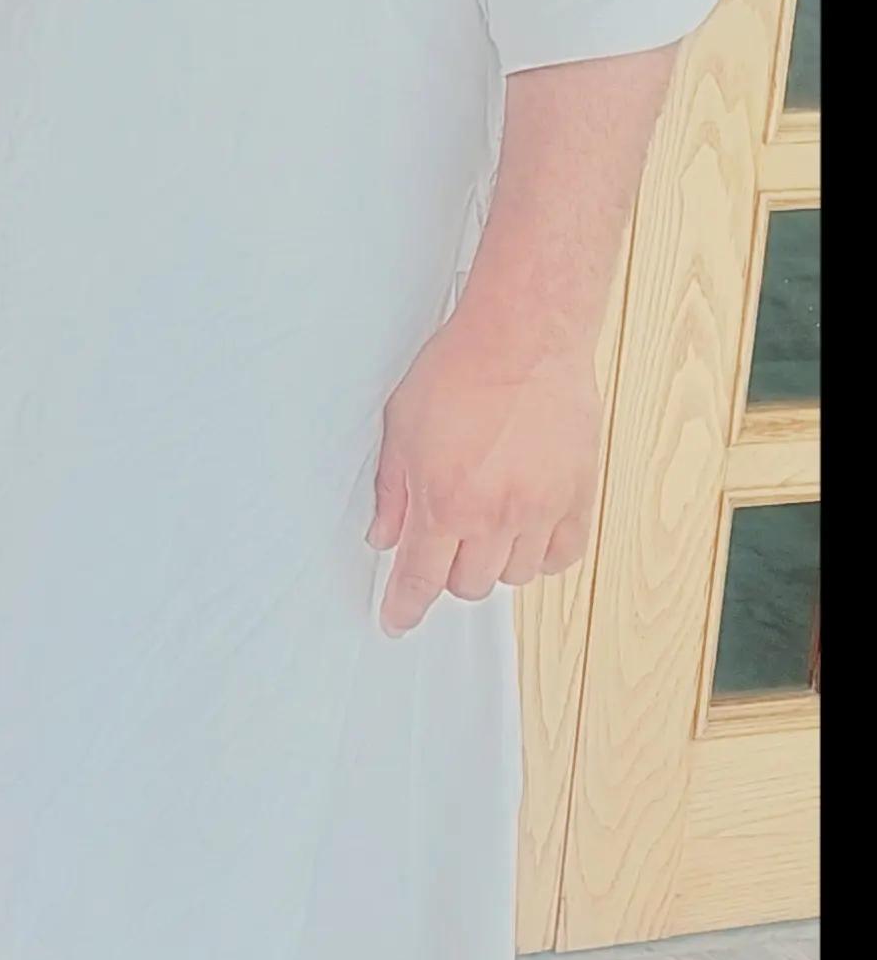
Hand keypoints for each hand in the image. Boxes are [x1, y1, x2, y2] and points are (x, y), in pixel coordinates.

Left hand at [369, 307, 600, 636]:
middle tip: (444, 540)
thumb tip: (383, 535)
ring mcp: (540, 509)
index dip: (404, 607)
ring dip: (493, 561)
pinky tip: (526, 531)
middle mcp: (495, 516)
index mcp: (446, 502)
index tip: (397, 620)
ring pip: (513, 576)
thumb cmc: (461, 369)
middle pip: (468, 585)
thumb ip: (392, 490)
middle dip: (448, 572)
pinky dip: (541, 555)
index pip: (420, 579)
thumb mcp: (401, 426)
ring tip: (485, 523)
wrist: (523, 339)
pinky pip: (561, 555)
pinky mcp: (576, 496)